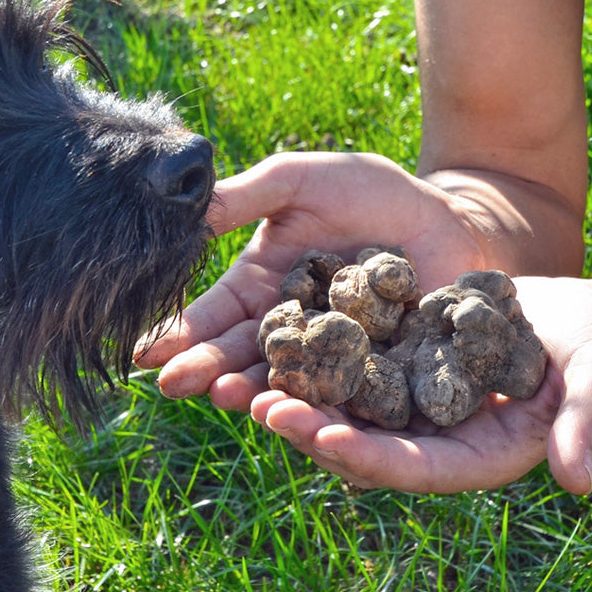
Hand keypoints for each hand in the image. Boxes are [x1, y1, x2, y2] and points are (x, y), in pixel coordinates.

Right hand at [136, 150, 488, 405]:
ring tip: (225, 396)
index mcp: (262, 288)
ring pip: (288, 381)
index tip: (145, 353)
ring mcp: (333, 357)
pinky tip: (300, 410)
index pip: (214, 315)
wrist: (446, 217)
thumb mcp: (299, 181)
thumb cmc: (369, 192)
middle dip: (207, 368)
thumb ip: (245, 196)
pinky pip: (348, 392)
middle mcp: (290, 330)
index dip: (180, 332)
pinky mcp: (378, 375)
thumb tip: (183, 206)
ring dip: (254, 391)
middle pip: (242, 354)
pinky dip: (323, 404)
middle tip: (172, 385)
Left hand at [247, 275, 591, 494]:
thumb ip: (585, 424)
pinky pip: (347, 366)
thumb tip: (578, 481)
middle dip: (312, 429)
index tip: (324, 441)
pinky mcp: (394, 365)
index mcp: (475, 455)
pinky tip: (272, 337)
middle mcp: (431, 436)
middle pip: (363, 444)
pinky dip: (312, 357)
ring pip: (343, 409)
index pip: (414, 467)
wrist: (570, 315)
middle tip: (263, 407)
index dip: (369, 458)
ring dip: (298, 397)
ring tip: (248, 380)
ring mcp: (408, 402)